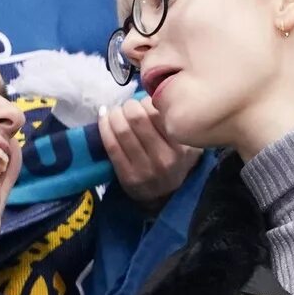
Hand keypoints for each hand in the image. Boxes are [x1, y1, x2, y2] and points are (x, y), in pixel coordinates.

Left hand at [99, 96, 200, 211]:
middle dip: (128, 106)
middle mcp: (164, 158)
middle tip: (127, 106)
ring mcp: (144, 169)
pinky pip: (111, 146)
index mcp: (182, 147)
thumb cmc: (177, 164)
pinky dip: (103, 127)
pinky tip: (103, 117)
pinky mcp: (127, 176)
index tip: (143, 102)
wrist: (166, 197)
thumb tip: (157, 97)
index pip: (159, 114)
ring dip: (114, 114)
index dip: (146, 102)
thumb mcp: (190, 146)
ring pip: (122, 131)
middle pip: (138, 119)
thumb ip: (180, 124)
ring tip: (115, 111)